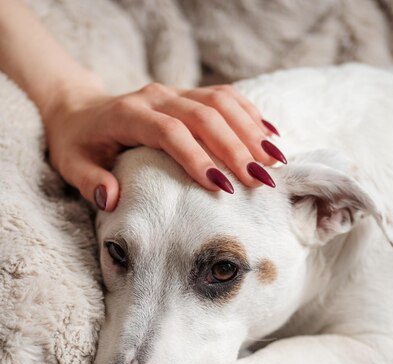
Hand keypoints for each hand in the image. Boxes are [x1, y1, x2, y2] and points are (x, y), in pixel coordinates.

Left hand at [44, 82, 286, 210]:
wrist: (80, 111)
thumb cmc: (79, 144)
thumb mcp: (72, 166)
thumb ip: (90, 182)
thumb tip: (112, 198)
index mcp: (129, 114)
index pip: (169, 131)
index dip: (196, 157)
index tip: (221, 187)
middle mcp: (156, 96)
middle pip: (204, 115)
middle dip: (236, 147)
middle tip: (261, 180)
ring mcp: (175, 92)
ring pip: (221, 102)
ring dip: (251, 130)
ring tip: (275, 161)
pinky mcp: (188, 95)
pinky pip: (226, 97)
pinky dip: (250, 115)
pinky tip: (270, 138)